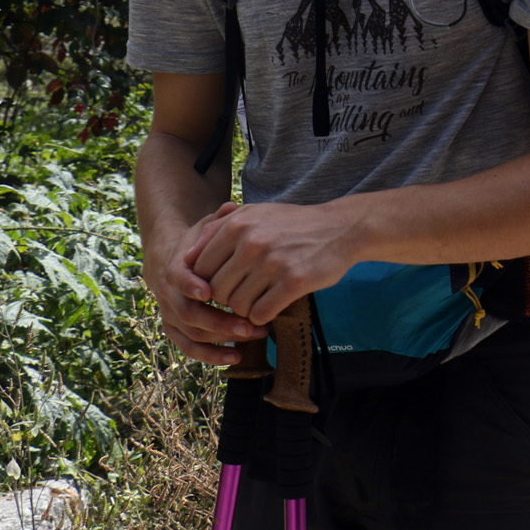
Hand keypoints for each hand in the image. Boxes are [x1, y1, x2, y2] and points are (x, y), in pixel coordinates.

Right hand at [143, 201, 264, 366]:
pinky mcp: (176, 330)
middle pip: (188, 313)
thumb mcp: (207, 227)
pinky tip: (236, 357)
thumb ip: (219, 220)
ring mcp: (170, 315)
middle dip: (218, 320)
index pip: (177, 278)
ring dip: (221, 339)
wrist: (173, 259)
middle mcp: (167, 295)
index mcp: (173, 268)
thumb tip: (231, 207)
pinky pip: (189, 348)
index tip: (208, 291)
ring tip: (253, 337)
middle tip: (248, 325)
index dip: (190, 285)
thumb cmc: (199, 243)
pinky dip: (211, 355)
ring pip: (190, 334)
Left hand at [182, 199, 361, 328]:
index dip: (209, 283)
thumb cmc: (294, 223)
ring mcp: (273, 263)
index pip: (200, 269)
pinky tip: (272, 305)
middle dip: (228, 298)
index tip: (227, 284)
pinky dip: (262, 316)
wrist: (342, 228)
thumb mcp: (255, 213)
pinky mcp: (294, 282)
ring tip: (260, 299)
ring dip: (245, 310)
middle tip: (245, 294)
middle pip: (217, 291)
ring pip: (237, 306)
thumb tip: (186, 256)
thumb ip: (219, 228)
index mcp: (237, 226)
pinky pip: (261, 313)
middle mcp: (251, 244)